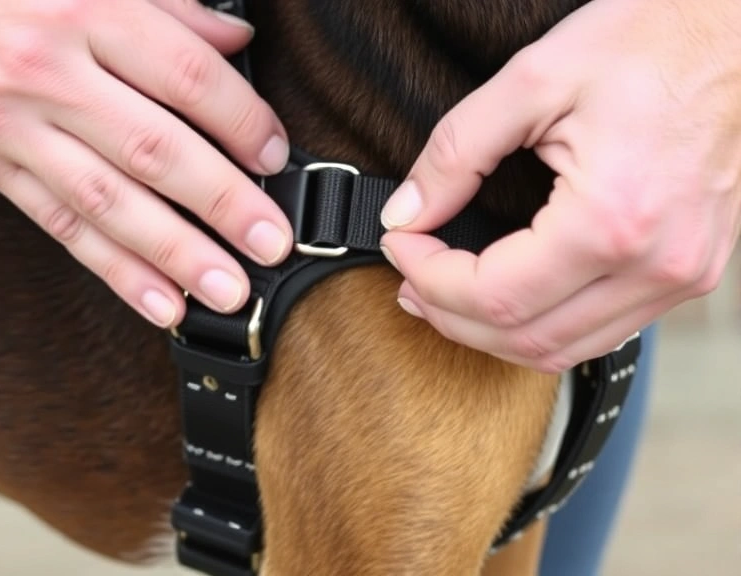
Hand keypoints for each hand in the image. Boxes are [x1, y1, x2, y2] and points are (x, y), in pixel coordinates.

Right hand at [0, 0, 291, 327]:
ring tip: (226, 291)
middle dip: (223, 203)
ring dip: (173, 252)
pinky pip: (56, 222)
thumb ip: (158, 4)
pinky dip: (110, 267)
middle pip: (155, 148)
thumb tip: (233, 44)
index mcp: (84, 7)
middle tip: (272, 244)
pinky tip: (153, 299)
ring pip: (108, 200)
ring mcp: (13, 121)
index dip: (241, 120)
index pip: (185, 75)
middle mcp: (50, 67)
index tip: (275, 157)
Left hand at [379, 0, 740, 372]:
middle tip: (409, 280)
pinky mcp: (689, 271)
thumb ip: (454, 154)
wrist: (736, 32)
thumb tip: (405, 212)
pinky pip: (605, 330)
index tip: (399, 245)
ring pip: (566, 348)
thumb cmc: (652, 39)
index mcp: (613, 219)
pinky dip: (545, 325)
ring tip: (446, 295)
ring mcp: (680, 275)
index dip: (429, 279)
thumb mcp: (532, 79)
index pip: (495, 296)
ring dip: (494, 332)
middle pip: (527, 339)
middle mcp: (656, 264)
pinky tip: (510, 295)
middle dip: (450, 315)